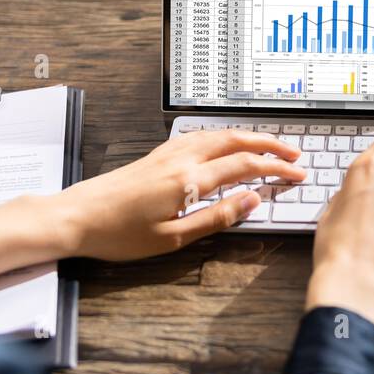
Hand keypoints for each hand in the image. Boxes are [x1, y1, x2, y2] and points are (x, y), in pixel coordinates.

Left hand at [53, 129, 305, 261]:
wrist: (75, 217)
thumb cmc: (118, 233)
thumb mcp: (173, 238)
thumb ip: (216, 217)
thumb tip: (251, 201)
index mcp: (189, 180)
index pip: (245, 166)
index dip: (276, 168)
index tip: (297, 174)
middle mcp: (181, 159)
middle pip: (235, 140)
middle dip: (269, 145)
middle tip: (294, 155)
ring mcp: (168, 153)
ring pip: (218, 135)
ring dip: (248, 137)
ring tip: (268, 146)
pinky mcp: (156, 156)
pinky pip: (200, 137)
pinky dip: (224, 137)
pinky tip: (227, 144)